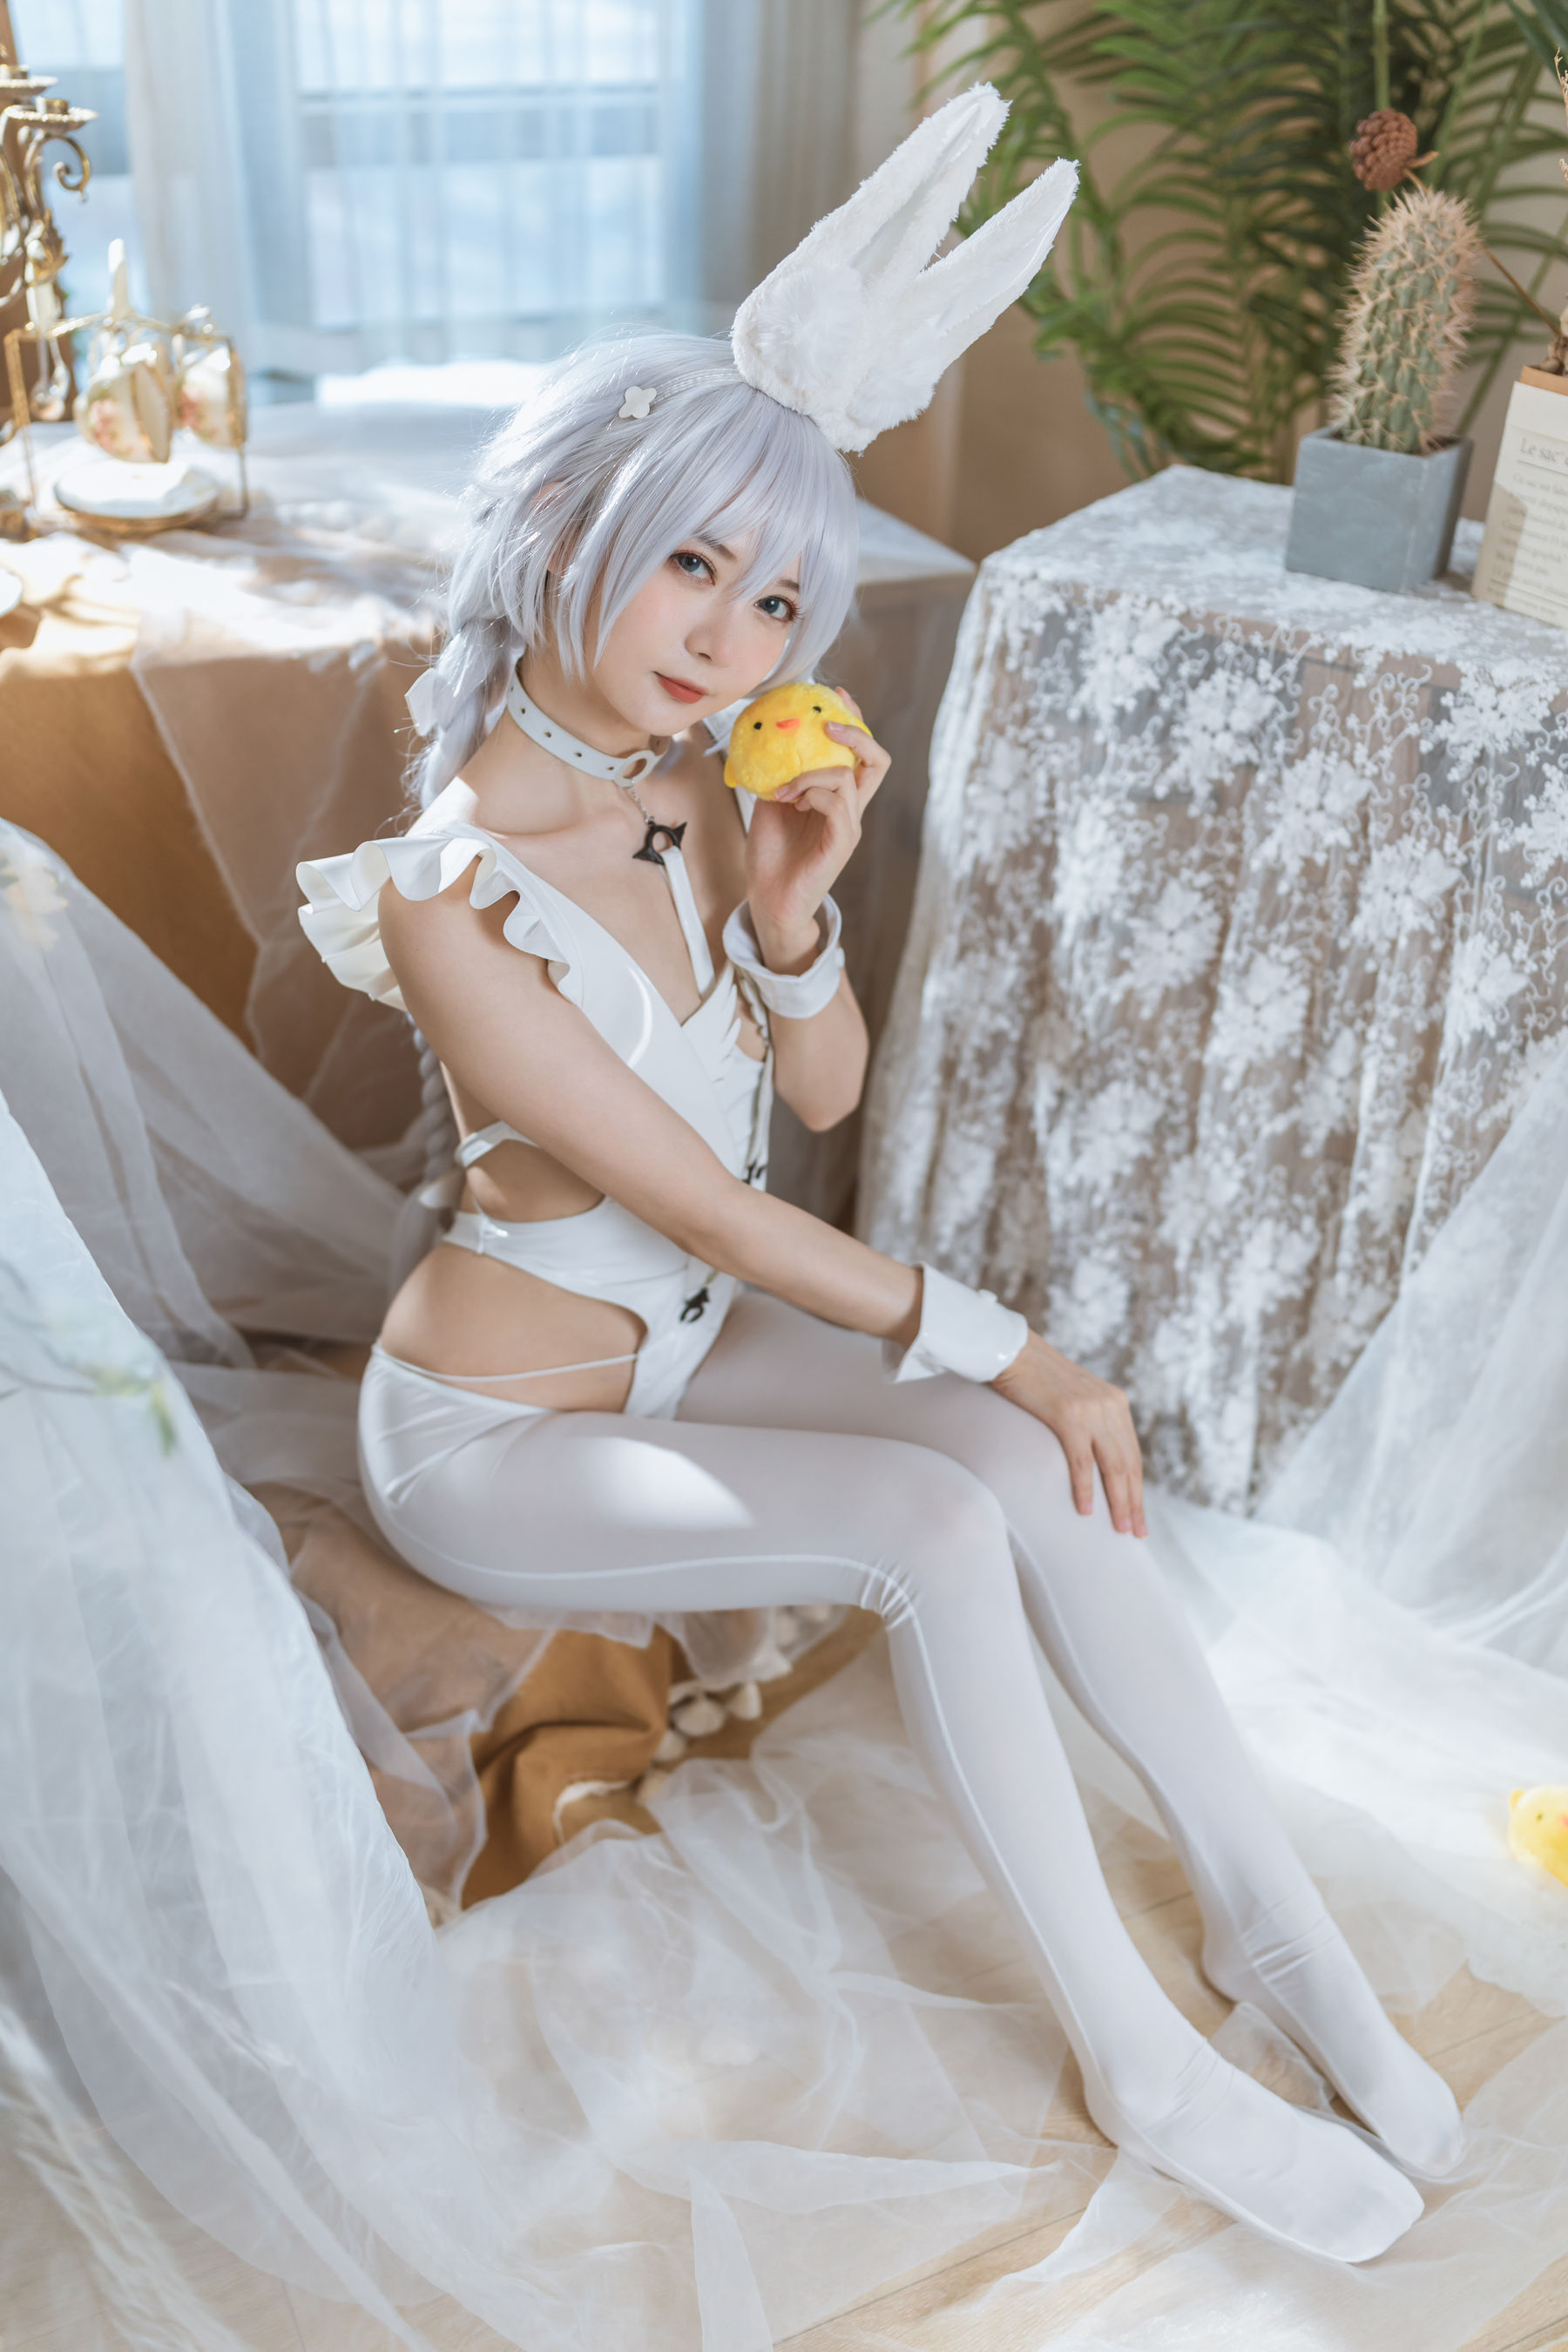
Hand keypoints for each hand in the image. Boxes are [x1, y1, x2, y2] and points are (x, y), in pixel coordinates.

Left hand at [743, 690, 889, 970]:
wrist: (768, 900)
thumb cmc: (770, 854)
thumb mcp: (770, 801)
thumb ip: (778, 772)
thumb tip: (765, 732)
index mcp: (838, 797)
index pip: (858, 752)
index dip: (854, 717)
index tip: (835, 692)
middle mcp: (850, 809)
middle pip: (877, 760)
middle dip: (857, 732)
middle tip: (826, 722)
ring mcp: (849, 825)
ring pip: (848, 777)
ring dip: (811, 773)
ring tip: (783, 788)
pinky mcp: (842, 843)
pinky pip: (837, 802)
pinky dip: (811, 792)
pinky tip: (789, 802)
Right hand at [993, 1331, 1146, 1537]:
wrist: (1010, 1351)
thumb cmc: (1033, 1379)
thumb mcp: (1071, 1399)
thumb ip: (1087, 1421)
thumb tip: (1089, 1456)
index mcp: (1115, 1403)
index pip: (1132, 1454)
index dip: (1137, 1488)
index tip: (1138, 1515)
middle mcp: (1110, 1405)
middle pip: (1128, 1464)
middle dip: (1134, 1502)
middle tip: (1137, 1533)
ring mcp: (1091, 1409)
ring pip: (1113, 1466)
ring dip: (1118, 1501)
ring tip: (1120, 1529)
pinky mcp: (1068, 1414)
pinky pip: (1081, 1460)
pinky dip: (1085, 1487)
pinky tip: (1085, 1510)